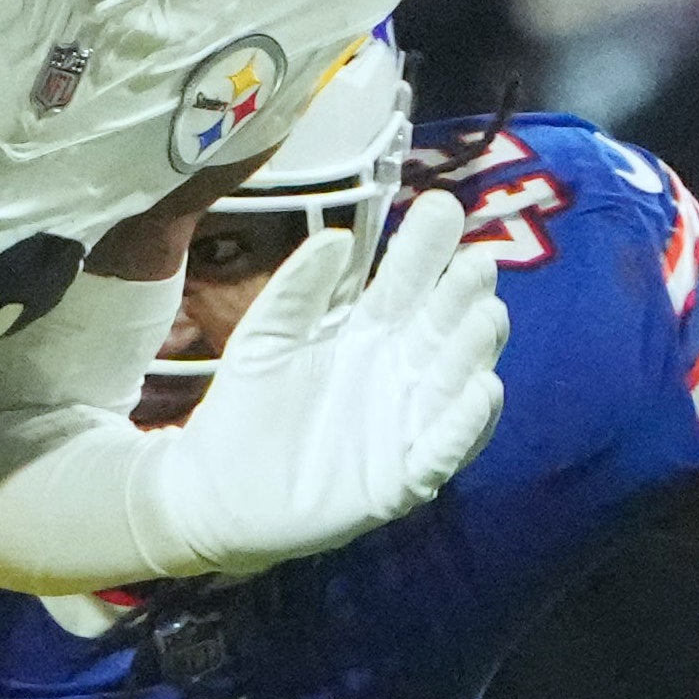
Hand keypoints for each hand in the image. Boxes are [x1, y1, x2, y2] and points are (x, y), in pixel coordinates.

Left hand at [139, 191, 509, 573]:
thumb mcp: (264, 339)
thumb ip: (297, 292)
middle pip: (444, 324)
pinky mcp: (401, 478)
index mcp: (370, 332)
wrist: (215, 492)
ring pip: (455, 380)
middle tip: (476, 262)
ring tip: (484, 315)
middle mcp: (401, 371)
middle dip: (463, 294)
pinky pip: (443, 449)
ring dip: (474, 350)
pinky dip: (464, 423)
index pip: (409, 282)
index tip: (442, 206)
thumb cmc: (246, 407)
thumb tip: (337, 238)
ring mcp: (406, 423)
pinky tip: (480, 389)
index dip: (427, 247)